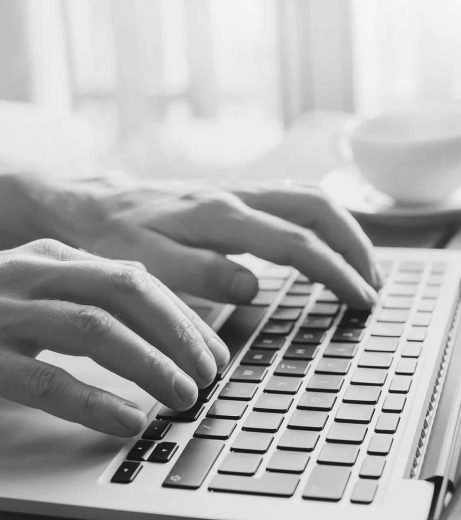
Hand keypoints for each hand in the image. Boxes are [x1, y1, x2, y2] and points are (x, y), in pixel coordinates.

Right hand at [0, 239, 227, 436]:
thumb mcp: (49, 287)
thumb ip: (99, 291)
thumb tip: (166, 309)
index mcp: (58, 256)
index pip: (140, 282)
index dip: (185, 319)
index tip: (215, 353)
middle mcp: (35, 273)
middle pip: (127, 293)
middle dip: (178, 334)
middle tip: (210, 374)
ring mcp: (6, 311)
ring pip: (95, 329)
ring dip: (150, 365)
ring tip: (184, 396)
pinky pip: (45, 378)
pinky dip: (93, 401)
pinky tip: (128, 421)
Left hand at [12, 175, 380, 307]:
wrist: (89, 204)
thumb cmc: (113, 238)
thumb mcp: (144, 265)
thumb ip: (199, 275)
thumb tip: (253, 286)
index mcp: (219, 215)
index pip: (297, 241)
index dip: (336, 271)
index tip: (361, 300)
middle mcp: (236, 195)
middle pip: (318, 208)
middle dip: (355, 246)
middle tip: (373, 284)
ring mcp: (237, 191)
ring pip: (310, 197)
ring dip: (344, 230)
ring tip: (362, 266)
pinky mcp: (232, 195)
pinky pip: (291, 199)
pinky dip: (321, 221)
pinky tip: (325, 242)